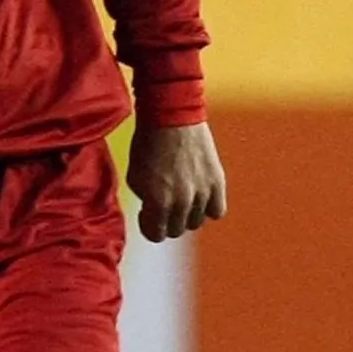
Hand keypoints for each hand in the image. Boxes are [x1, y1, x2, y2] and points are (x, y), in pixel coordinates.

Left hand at [127, 122, 227, 241]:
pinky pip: (217, 211)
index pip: (155, 235)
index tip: (148, 213)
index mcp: (158, 202)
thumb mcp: (135, 178)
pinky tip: (199, 196)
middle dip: (167, 219)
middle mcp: (183, 202)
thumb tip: (154, 214)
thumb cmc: (148, 144)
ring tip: (181, 195)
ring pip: (196, 222)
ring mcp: (202, 193)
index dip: (149, 225)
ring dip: (187, 213)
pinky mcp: (217, 182)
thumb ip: (146, 202)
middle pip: (176, 230)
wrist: (171, 116)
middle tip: (163, 201)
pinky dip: (208, 208)